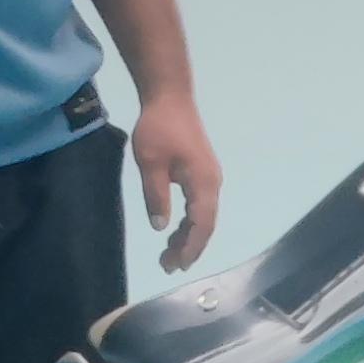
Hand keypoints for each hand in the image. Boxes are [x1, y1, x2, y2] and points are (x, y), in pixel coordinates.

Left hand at [125, 96, 221, 271]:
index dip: (190, 247)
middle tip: (167, 265)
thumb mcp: (150, 163)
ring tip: (168, 253)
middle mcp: (212, 183)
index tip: (176, 265)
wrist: (170, 97)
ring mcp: (209, 178)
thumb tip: (161, 227)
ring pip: (203, 216)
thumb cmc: (159, 127)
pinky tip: (174, 229)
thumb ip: (156, 196)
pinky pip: (200, 206)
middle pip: (206, 224)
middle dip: (189, 247)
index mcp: (203, 183)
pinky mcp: (202, 173)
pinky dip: (189, 221)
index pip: (202, 225)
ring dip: (188, 236)